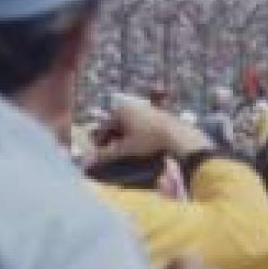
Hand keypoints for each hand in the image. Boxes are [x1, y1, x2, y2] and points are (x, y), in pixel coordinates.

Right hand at [89, 94, 207, 165]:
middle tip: (112, 157)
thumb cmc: (149, 141)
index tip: (99, 157)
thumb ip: (106, 155)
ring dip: (124, 141)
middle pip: (116, 127)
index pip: (103, 128)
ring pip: (128, 127)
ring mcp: (146, 108)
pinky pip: (141, 127)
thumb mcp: (125, 150)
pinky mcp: (158, 115)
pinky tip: (140, 149)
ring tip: (126, 155)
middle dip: (112, 142)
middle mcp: (132, 105)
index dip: (100, 144)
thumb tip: (87, 163)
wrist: (180, 137)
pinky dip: (137, 137)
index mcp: (121, 109)